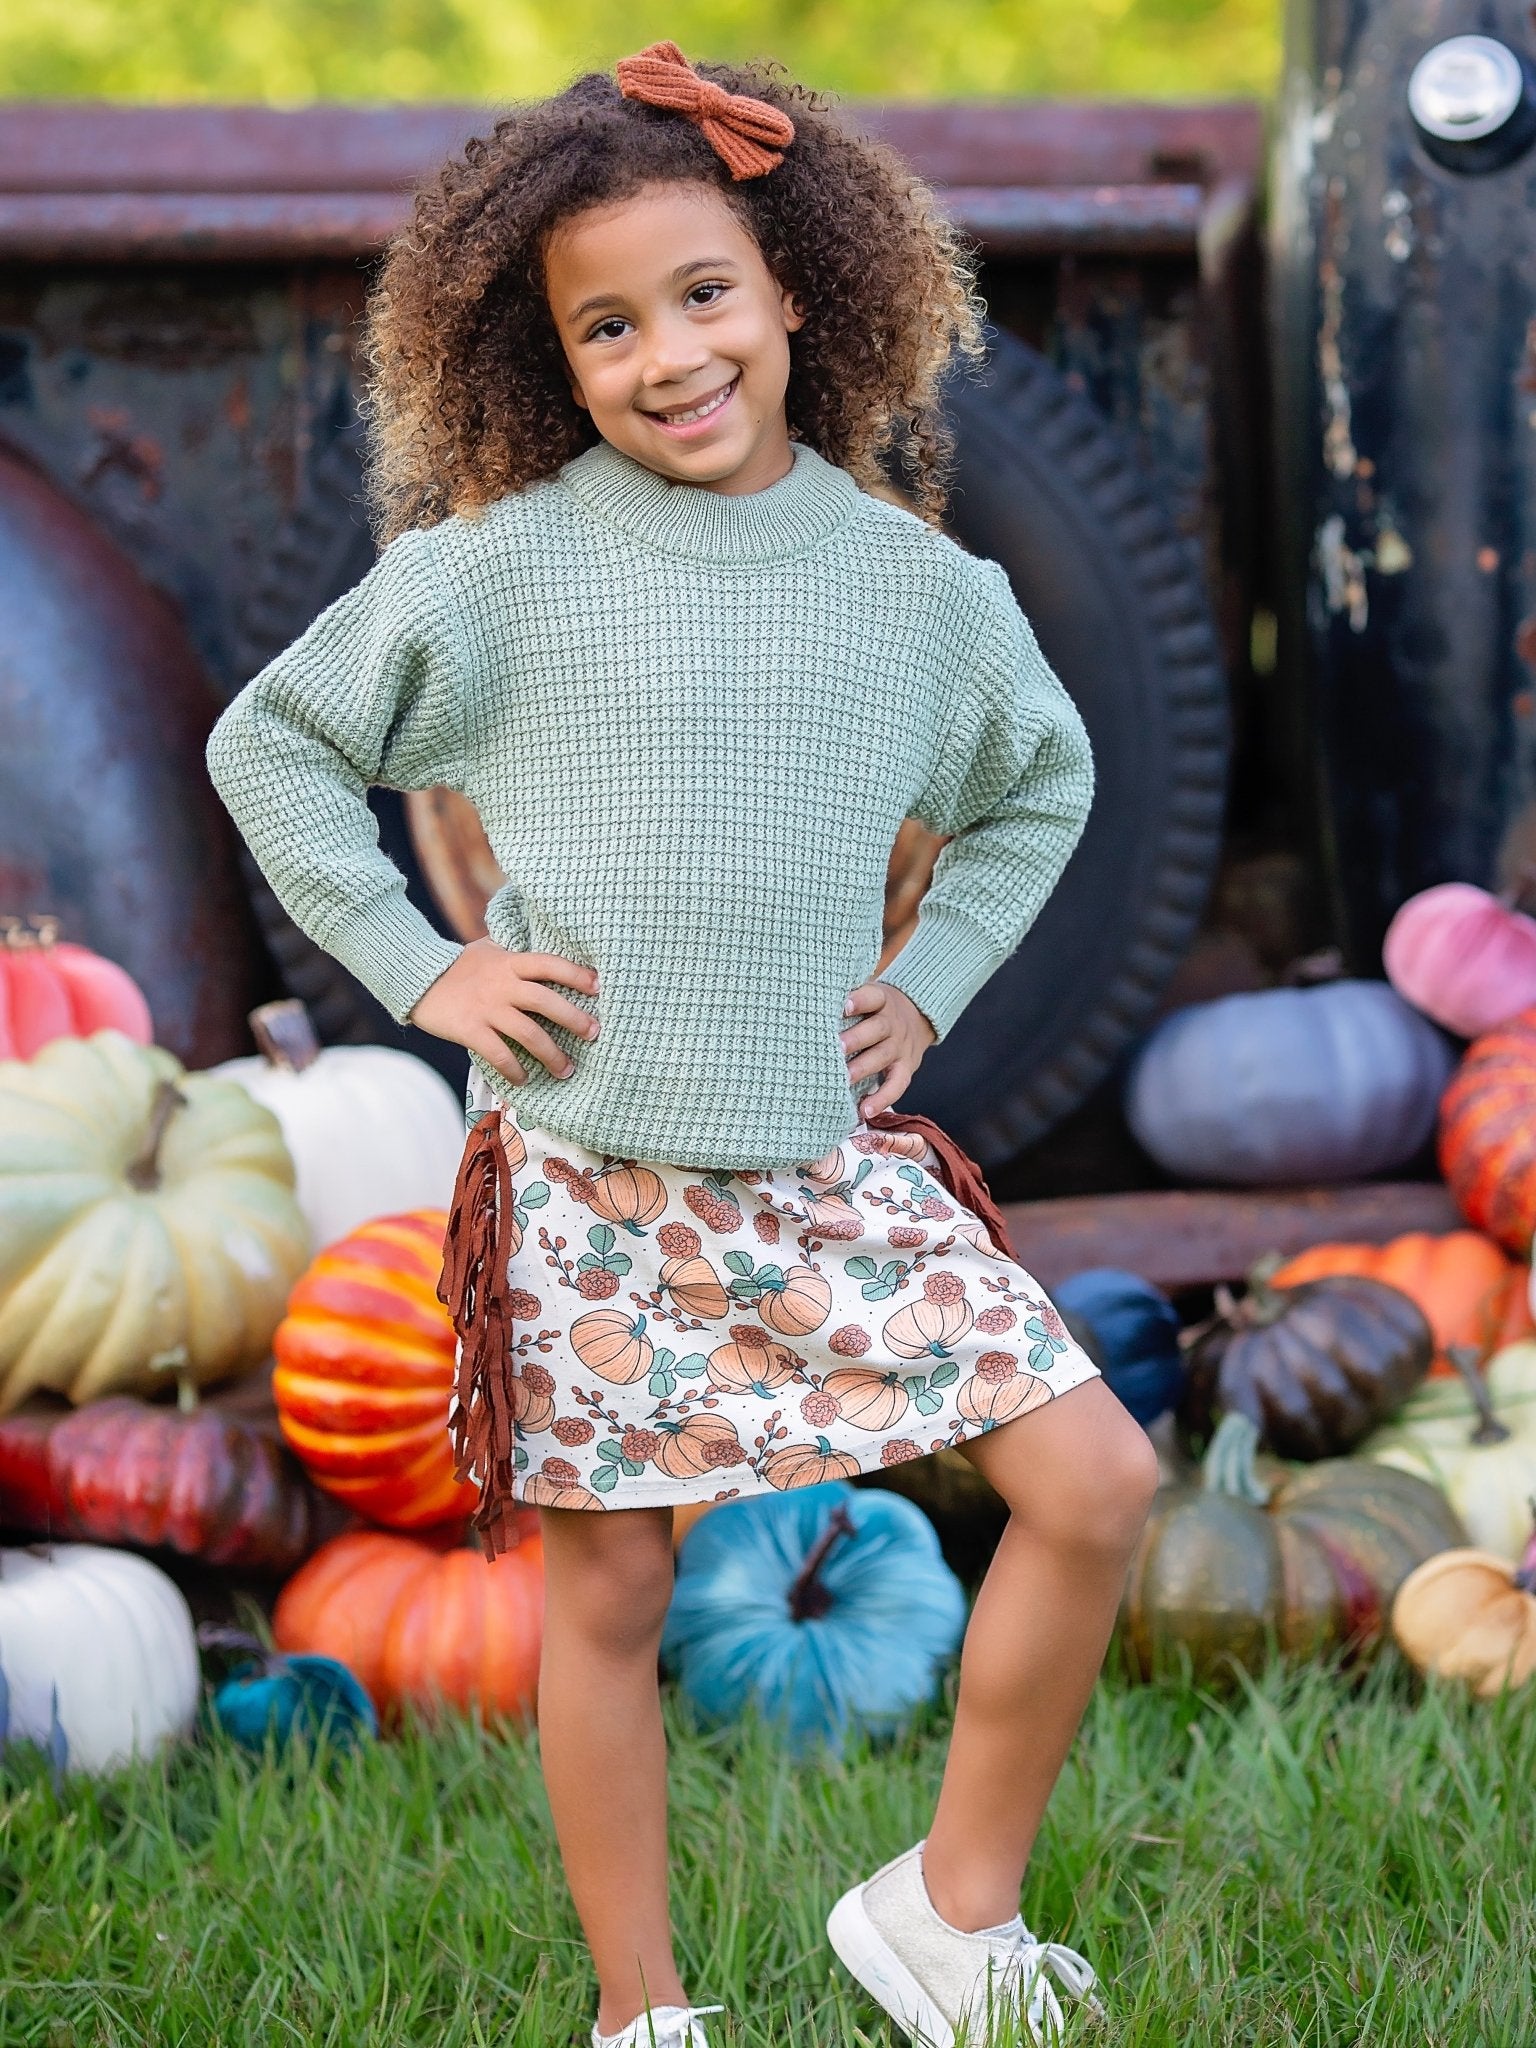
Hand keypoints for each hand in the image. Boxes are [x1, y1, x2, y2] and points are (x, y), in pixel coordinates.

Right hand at [409, 939, 599, 1086]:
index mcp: (510, 962)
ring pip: (528, 1033)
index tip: (599, 987)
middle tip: (595, 1034)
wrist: (416, 979)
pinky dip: (515, 1070)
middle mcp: (502, 985)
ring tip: (566, 1070)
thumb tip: (538, 941)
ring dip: (552, 1055)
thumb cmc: (458, 965)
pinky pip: (499, 1054)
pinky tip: (525, 1079)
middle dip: (575, 1019)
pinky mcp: (470, 1030)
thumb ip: (513, 950)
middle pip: (546, 1001)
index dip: (576, 974)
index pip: (550, 964)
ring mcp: (486, 1009)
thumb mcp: (488, 949)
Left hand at [839, 982, 937, 1118]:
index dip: (860, 1000)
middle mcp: (893, 1024)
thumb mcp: (870, 995)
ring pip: (882, 1056)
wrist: (918, 1016)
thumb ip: (847, 999)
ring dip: (862, 1068)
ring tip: (844, 1078)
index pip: (873, 997)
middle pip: (877, 1029)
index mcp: (882, 1001)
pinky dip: (882, 1099)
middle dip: (856, 1039)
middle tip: (837, 1047)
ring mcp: (900, 1047)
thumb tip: (808, 1004)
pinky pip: (897, 1085)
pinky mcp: (906, 1068)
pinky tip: (865, 1110)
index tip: (844, 1006)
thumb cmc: (877, 1009)